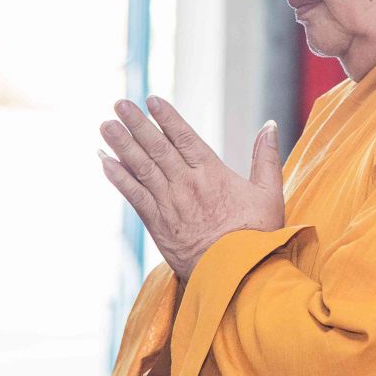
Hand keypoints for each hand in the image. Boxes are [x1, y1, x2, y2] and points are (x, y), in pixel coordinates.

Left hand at [98, 96, 284, 278]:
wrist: (239, 276)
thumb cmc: (258, 235)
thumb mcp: (270, 193)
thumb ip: (266, 157)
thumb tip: (270, 125)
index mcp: (213, 173)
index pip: (184, 137)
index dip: (166, 117)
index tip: (151, 100)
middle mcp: (187, 184)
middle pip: (157, 147)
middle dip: (137, 124)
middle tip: (119, 104)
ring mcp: (170, 204)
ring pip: (141, 168)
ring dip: (122, 145)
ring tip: (106, 125)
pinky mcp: (158, 224)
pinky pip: (134, 196)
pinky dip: (119, 178)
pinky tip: (105, 162)